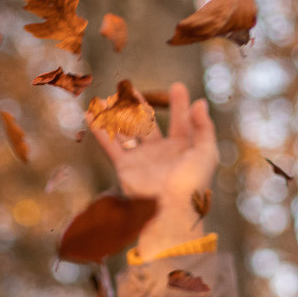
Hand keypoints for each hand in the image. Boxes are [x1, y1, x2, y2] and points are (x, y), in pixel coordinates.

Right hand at [88, 83, 217, 260]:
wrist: (170, 210)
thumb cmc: (193, 184)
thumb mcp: (206, 152)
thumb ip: (204, 127)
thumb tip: (200, 103)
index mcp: (183, 148)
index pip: (181, 122)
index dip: (179, 104)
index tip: (177, 86)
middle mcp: (160, 152)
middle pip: (148, 123)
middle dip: (139, 106)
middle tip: (129, 88)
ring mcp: (141, 159)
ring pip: (126, 131)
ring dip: (115, 115)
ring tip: (105, 98)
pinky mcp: (125, 167)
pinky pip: (110, 145)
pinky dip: (100, 130)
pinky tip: (91, 114)